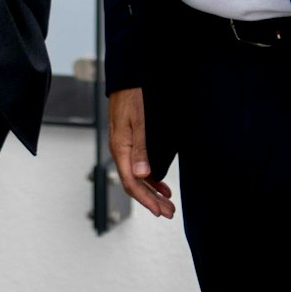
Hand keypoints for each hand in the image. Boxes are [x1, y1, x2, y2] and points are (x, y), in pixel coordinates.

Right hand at [108, 88, 174, 218]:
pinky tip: (161, 184)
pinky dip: (151, 178)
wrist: (127, 79)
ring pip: (138, 177)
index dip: (146, 200)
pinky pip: (139, 166)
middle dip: (152, 201)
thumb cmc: (132, 97)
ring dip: (153, 192)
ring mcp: (125, 147)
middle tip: (169, 212)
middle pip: (135, 184)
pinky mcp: (131, 142)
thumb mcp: (139, 122)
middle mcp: (121, 151)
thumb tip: (142, 175)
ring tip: (167, 203)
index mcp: (121, 149)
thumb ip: (141, 148)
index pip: (132, 183)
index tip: (160, 211)